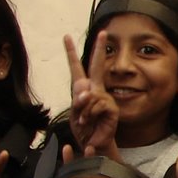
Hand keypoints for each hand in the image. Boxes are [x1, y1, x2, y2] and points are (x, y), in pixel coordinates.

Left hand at [65, 32, 119, 157]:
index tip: (66, 37)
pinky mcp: (111, 108)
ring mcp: (104, 98)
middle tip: (103, 32)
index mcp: (83, 88)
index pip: (77, 67)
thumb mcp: (74, 113)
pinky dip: (90, 114)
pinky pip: (98, 104)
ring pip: (90, 94)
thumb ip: (78, 101)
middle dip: (100, 48)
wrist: (92, 144)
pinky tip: (90, 121)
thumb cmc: (83, 129)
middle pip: (97, 65)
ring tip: (83, 121)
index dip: (71, 52)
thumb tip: (86, 93)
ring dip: (83, 110)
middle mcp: (95, 90)